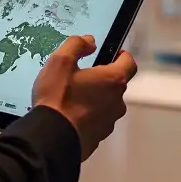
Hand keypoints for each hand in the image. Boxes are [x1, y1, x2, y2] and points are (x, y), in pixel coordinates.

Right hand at [33, 35, 136, 159]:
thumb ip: (77, 44)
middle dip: (102, 78)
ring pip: (107, 104)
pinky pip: (97, 121)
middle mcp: (117, 102)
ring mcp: (109, 123)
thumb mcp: (61, 61)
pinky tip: (69, 115)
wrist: (51, 140)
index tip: (109, 53)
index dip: (121, 55)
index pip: (130, 62)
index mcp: (113, 80)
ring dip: (95, 99)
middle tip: (81, 75)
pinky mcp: (98, 138)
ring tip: (72, 97)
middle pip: (117, 84)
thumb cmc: (58, 98)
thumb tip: (90, 41)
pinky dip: (88, 116)